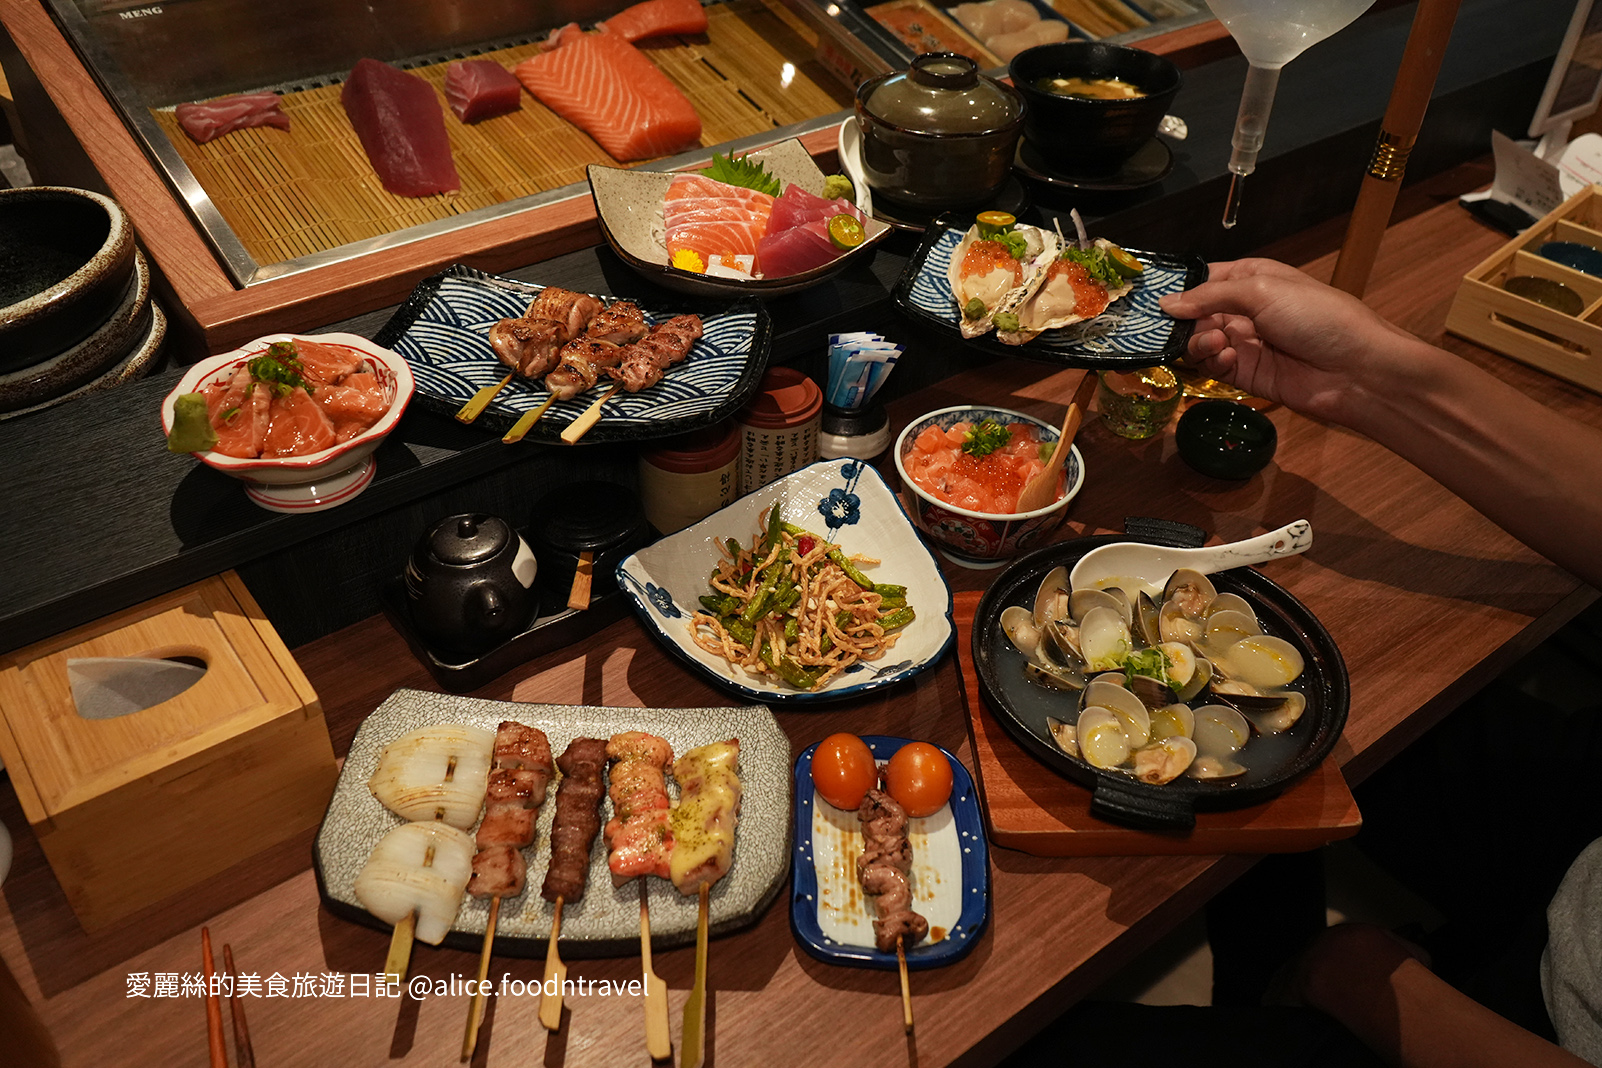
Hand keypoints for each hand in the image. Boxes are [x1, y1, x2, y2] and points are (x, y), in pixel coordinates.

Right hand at [1157, 259, 1422, 425]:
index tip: (1151, 300)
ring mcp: (1245, 343)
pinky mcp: (1246, 374)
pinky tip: (1227, 357)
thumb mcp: (1262, 290)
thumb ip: (1210, 296)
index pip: (1203, 280)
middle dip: (1182, 320)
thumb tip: (1167, 303)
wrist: (1355, 369)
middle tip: (1173, 327)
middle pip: (1194, 314)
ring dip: (1199, 341)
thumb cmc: (1319, 317)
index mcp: (1251, 279)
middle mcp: (1245, 310)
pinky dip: (1212, 361)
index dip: (1178, 289)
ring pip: (1199, 342)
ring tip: (1217, 342)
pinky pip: (1213, 366)